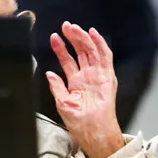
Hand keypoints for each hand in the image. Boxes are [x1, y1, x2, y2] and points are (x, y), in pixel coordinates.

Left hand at [46, 22, 125, 157]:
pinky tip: (93, 34)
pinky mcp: (107, 77)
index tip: (54, 38)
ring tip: (74, 28)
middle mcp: (88, 77)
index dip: (61, 48)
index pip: (68, 61)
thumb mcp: (62, 103)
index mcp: (76, 82)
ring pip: (91, 51)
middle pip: (80, 52)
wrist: (93, 130)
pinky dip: (100, 44)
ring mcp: (98, 76)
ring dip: (83, 38)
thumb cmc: (79, 122)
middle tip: (65, 26)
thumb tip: (49, 73)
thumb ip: (56, 86)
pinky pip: (105, 57)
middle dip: (72, 38)